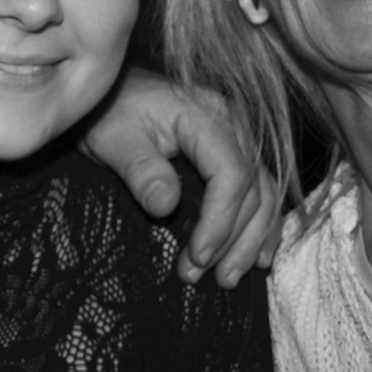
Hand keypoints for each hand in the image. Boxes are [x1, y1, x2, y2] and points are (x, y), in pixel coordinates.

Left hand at [79, 68, 281, 285]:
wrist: (108, 93)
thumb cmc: (108, 113)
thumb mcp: (114, 140)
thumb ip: (141, 171)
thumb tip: (165, 207)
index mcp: (206, 115)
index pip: (232, 174)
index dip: (221, 221)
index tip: (198, 257)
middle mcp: (233, 123)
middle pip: (253, 189)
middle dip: (234, 240)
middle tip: (207, 277)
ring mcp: (238, 136)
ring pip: (263, 194)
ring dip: (251, 240)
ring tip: (228, 278)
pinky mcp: (234, 151)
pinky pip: (259, 190)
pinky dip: (261, 225)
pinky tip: (258, 256)